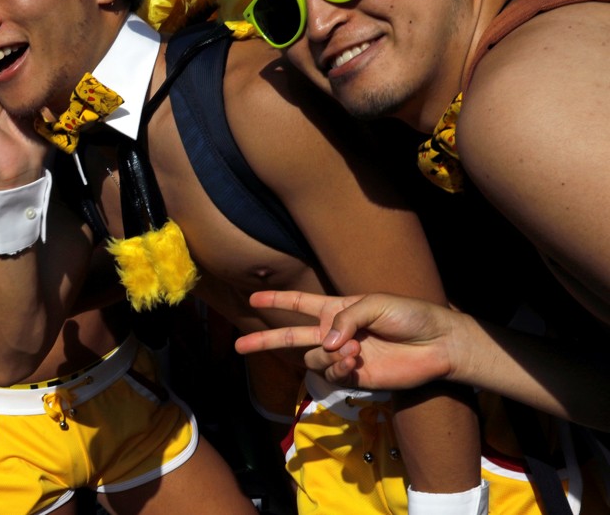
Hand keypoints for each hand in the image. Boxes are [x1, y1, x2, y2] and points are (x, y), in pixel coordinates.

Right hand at [235, 291, 461, 390]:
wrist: (436, 344)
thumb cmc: (409, 315)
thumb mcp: (375, 303)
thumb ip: (344, 319)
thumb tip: (324, 344)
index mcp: (336, 310)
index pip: (298, 303)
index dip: (276, 300)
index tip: (252, 298)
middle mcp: (334, 333)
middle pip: (290, 336)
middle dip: (264, 340)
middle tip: (238, 346)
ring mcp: (342, 357)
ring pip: (313, 359)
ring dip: (327, 356)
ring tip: (353, 352)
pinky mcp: (354, 378)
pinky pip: (332, 376)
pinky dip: (338, 368)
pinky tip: (355, 361)